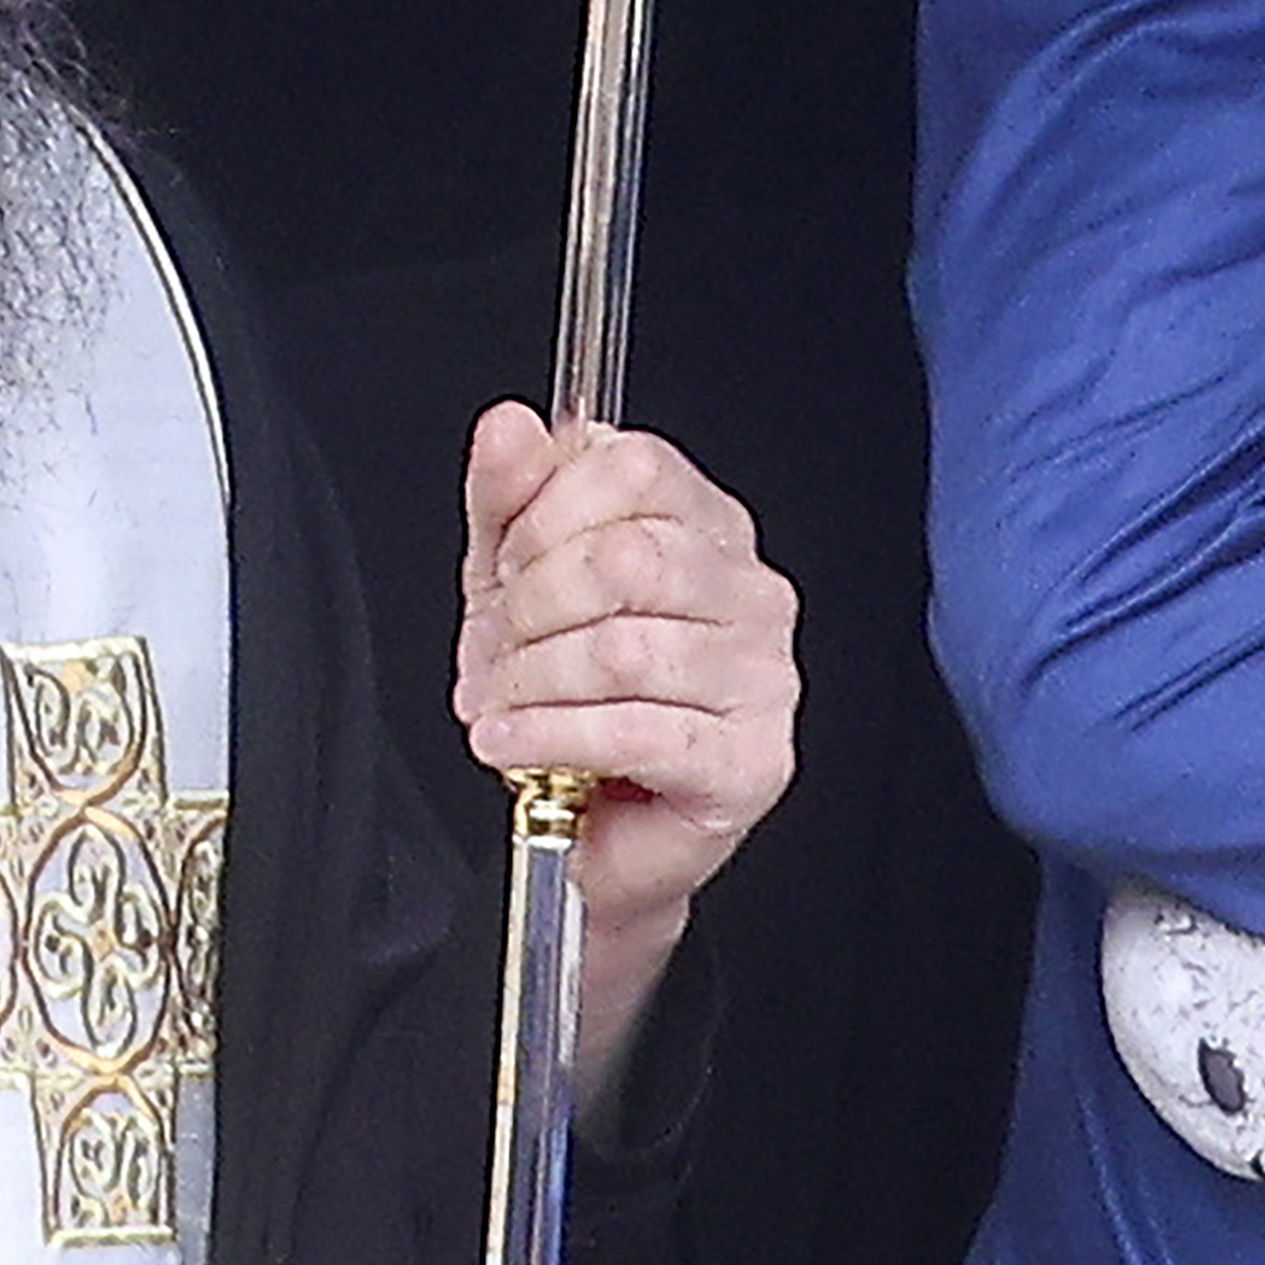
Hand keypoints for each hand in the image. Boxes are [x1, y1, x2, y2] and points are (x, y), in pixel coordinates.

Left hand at [459, 405, 800, 1081]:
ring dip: (535, 682)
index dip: (546, 512)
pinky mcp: (751, 760)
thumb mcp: (513, 583)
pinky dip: (555, 736)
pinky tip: (515, 743)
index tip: (509, 564)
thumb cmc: (567, 705)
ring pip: (628, 649)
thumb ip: (508, 498)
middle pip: (630, 556)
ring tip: (502, 706)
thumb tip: (511, 426)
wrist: (591, 838)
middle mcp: (752, 594)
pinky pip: (642, 730)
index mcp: (709, 529)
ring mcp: (765, 678)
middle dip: (533, 604)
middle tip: (500, 646)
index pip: (636, 466)